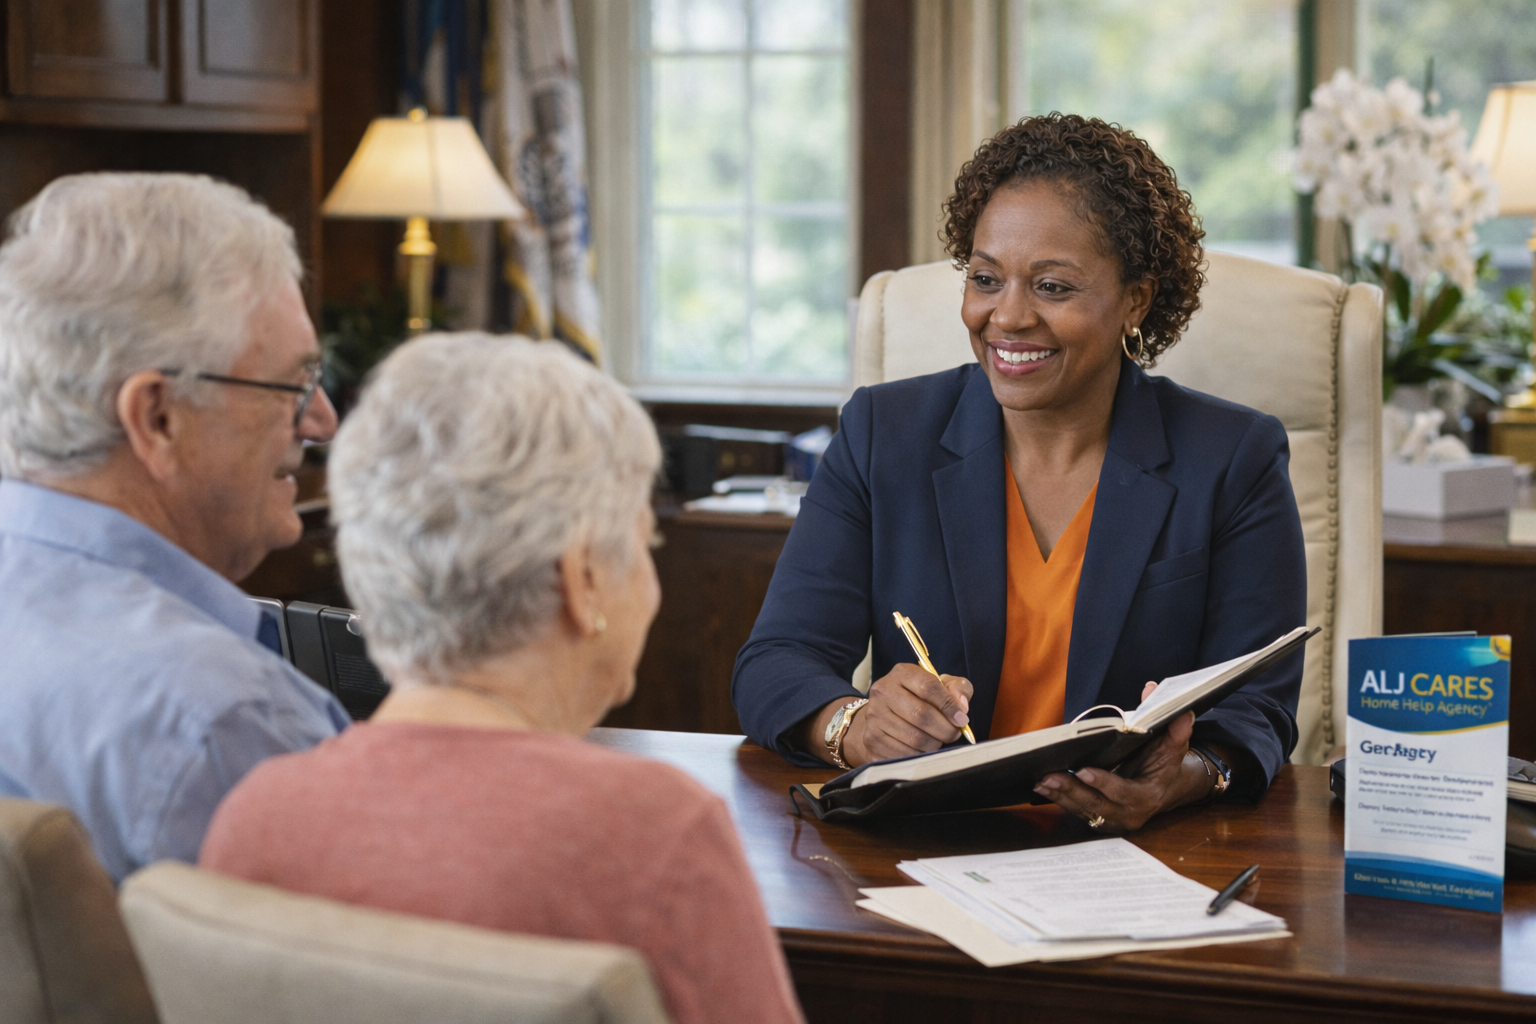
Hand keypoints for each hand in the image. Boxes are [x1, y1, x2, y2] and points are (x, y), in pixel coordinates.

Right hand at [842, 664, 972, 765]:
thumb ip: (957, 689)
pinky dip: (920, 755)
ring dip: (934, 743)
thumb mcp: (940, 686)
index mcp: (901, 673)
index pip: (928, 686)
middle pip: (922, 714)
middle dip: (945, 728)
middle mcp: (883, 692)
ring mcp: (875, 717)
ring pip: (915, 738)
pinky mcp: (873, 740)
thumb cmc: (917, 699)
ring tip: (937, 739)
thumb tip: (961, 707)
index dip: (949, 705)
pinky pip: (905, 754)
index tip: (962, 719)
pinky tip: (922, 748)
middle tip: (953, 733)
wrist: (882, 716)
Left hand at [1032, 682, 1212, 831]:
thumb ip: (1174, 731)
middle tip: (1048, 776)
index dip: (1104, 783)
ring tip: (1040, 781)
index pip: (1124, 793)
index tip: (1083, 771)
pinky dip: (1059, 799)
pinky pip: (1077, 811)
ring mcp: (1113, 820)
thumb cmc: (1164, 766)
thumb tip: (1177, 707)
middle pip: (1097, 805)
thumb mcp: (1172, 749)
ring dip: (1060, 796)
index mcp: (1147, 797)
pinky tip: (1041, 787)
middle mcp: (1129, 814)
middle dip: (1072, 791)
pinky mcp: (1099, 820)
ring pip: (1083, 810)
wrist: (1164, 790)